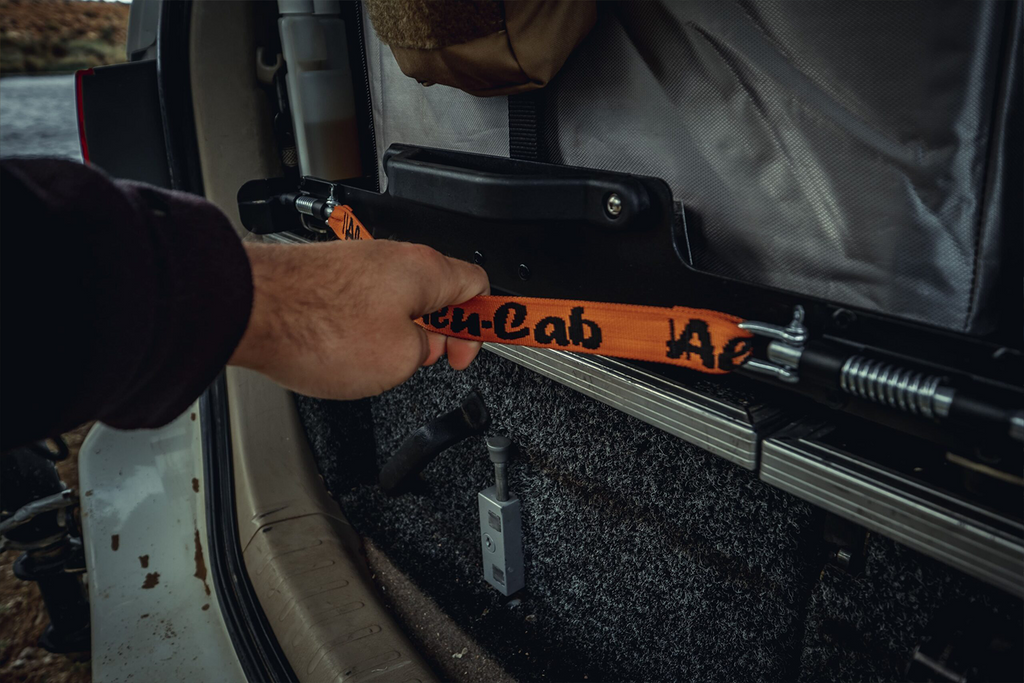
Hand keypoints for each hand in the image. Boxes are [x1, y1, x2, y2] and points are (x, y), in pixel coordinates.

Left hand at [229, 240, 489, 399]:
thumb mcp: (398, 361)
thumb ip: (425, 351)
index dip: (485, 324)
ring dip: (402, 332)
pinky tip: (349, 352)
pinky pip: (367, 302)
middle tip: (428, 361)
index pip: (480, 286)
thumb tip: (420, 347)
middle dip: (439, 332)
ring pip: (401, 299)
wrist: (249, 309)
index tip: (479, 345)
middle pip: (440, 292)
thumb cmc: (315, 328)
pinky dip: (369, 327)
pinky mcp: (330, 275)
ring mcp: (360, 262)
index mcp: (426, 270)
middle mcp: (395, 257)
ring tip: (381, 362)